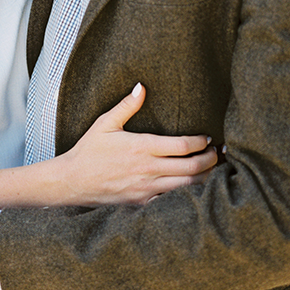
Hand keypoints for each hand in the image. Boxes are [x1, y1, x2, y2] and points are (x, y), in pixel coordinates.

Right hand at [58, 83, 218, 205]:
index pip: (182, 145)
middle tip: (217, 154)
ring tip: (212, 169)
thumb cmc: (89, 151)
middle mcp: (148, 170)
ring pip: (186, 186)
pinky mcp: (143, 202)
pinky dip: (187, 192)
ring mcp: (147, 189)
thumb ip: (127, 105)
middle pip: (191, 167)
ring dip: (203, 177)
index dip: (199, 142)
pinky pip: (172, 198)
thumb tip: (142, 87)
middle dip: (209, 160)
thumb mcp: (105, 123)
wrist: (73, 182)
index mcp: (142, 147)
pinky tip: (192, 185)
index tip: (206, 138)